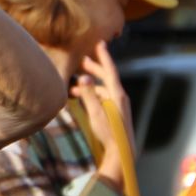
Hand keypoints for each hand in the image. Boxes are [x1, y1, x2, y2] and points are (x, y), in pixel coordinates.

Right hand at [75, 42, 133, 182]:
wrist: (121, 153)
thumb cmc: (109, 133)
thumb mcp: (96, 113)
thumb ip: (89, 95)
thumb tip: (83, 78)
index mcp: (118, 95)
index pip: (110, 71)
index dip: (104, 56)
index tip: (100, 43)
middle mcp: (120, 97)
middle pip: (106, 78)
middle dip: (94, 68)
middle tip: (81, 60)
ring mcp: (119, 105)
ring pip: (103, 89)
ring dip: (89, 85)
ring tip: (74, 84)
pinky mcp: (116, 112)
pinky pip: (103, 98)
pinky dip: (92, 94)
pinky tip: (81, 99)